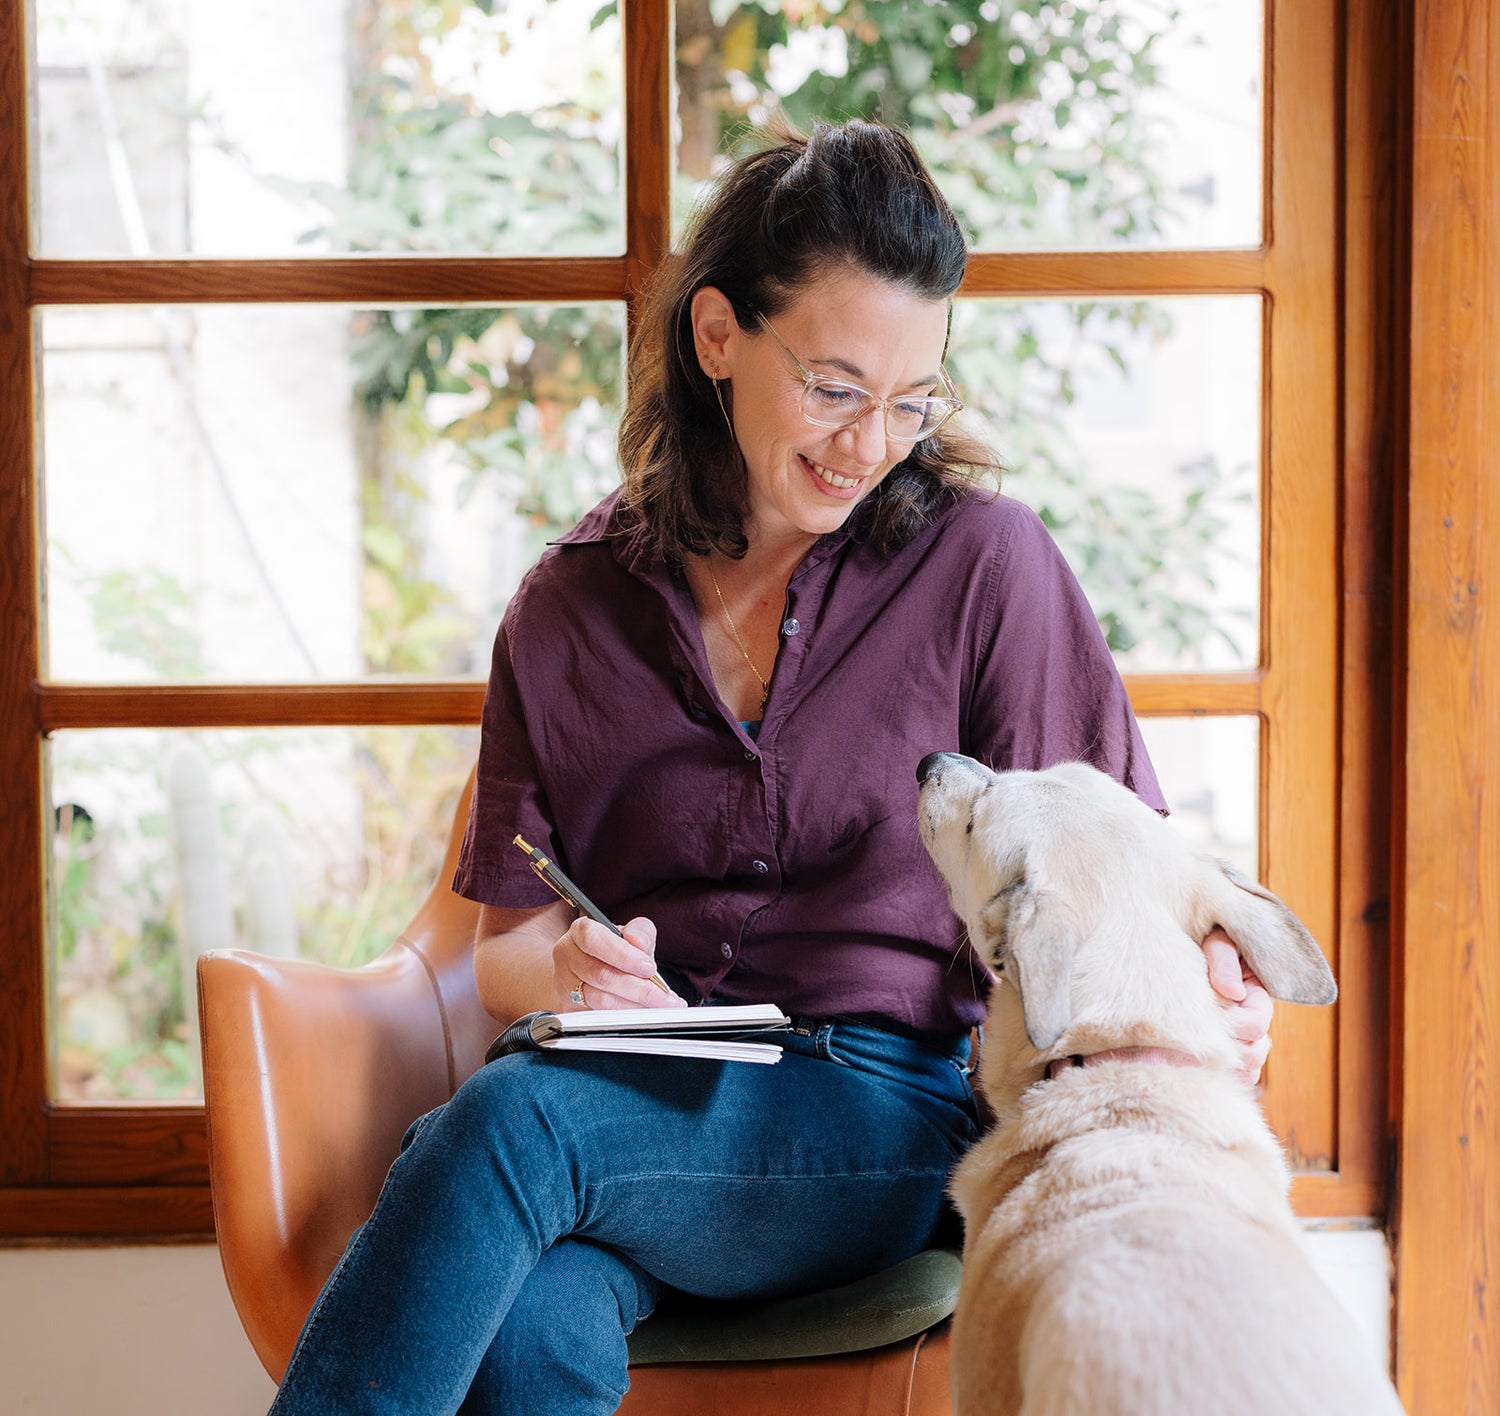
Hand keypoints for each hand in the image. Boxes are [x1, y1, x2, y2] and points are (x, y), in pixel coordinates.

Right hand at [553, 915, 687, 1012]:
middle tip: (666, 996)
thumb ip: (639, 933)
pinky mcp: (571, 1010)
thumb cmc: (613, 949)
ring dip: (636, 1006)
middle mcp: (567, 958)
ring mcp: (565, 986)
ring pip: (601, 1000)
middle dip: (639, 988)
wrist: (588, 967)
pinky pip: (600, 1018)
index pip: (594, 940)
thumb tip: (638, 943)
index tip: (649, 967)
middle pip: (602, 976)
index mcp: (579, 932)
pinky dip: (626, 1018)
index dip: (623, 955)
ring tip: (661, 1006)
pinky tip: (644, 1014)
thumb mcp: (629, 933)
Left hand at [1203, 927, 1273, 1083]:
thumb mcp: (1217, 941)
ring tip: (1188, 1055)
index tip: (1208, 1014)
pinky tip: (1192, 1065)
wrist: (1187, 949)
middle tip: (1192, 1041)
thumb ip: (1223, 961)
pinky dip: (1220, 1076)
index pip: (1254, 1025)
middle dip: (1227, 1050)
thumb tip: (1231, 992)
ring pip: (1246, 1070)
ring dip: (1223, 1067)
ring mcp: (1243, 1039)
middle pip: (1253, 1054)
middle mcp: (1254, 1021)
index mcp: (1255, 995)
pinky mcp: (1228, 1051)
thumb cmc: (1204, 941)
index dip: (1234, 1024)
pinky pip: (1235, 1077)